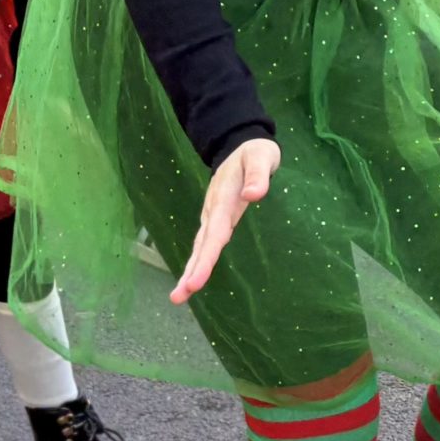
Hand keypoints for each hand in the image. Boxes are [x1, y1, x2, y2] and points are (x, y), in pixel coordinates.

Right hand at [172, 138, 279, 304]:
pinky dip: (198, 262)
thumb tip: (254, 196)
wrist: (240, 144)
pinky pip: (206, 244)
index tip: (196, 281)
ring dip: (190, 270)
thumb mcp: (261, 157)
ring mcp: (213, 215)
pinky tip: (193, 278)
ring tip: (178, 296)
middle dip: (191, 271)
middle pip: (202, 245)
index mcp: (223, 199)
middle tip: (178, 296)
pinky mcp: (217, 219)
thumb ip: (258, 175)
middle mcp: (214, 210)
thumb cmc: (255, 153)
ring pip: (200, 246)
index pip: (215, 233)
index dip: (206, 258)